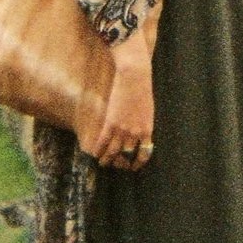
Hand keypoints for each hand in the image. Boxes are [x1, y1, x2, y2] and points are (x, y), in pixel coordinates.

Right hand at [94, 31, 153, 171]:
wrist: (135, 76)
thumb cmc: (143, 89)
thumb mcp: (147, 110)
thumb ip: (143, 123)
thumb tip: (141, 132)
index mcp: (147, 130)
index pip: (144, 153)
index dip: (138, 162)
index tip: (134, 165)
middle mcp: (135, 133)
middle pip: (126, 154)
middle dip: (119, 162)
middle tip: (114, 165)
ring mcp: (122, 129)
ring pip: (113, 151)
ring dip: (106, 159)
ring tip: (102, 162)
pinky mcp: (111, 122)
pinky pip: (103, 141)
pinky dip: (98, 149)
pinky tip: (94, 153)